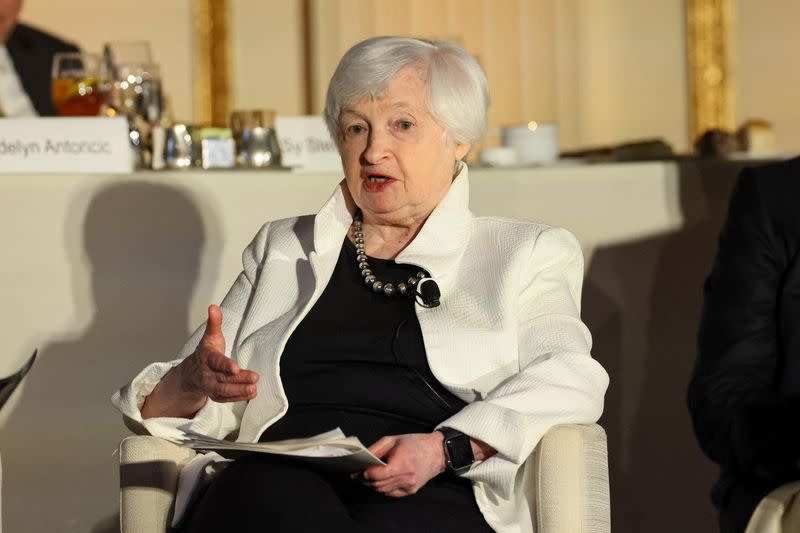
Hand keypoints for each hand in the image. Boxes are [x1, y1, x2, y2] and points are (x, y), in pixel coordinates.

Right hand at [142, 305, 258, 418]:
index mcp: (207, 358)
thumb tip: (213, 307)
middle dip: (239, 380)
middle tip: (255, 377)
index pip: (216, 362)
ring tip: (254, 389)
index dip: (225, 365)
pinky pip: (226, 398)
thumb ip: (214, 323)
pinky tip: (251, 394)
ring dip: (240, 391)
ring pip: (225, 390)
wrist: (193, 372)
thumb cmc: (207, 353)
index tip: (235, 367)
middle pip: (223, 378)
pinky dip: (238, 397)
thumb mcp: (210, 336)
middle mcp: (207, 374)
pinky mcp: (216, 395)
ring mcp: (211, 386)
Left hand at [361, 432, 445, 496]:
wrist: (436, 452)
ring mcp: (409, 486)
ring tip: (368, 476)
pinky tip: (382, 479)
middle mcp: (406, 477)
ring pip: (383, 490)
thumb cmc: (414, 443)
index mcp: (401, 463)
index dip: (364, 474)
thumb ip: (375, 450)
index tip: (356, 470)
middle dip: (366, 480)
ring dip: (373, 485)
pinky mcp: (411, 491)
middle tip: (358, 474)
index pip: (376, 475)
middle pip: (378, 484)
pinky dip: (383, 487)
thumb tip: (362, 458)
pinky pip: (391, 493)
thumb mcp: (392, 440)